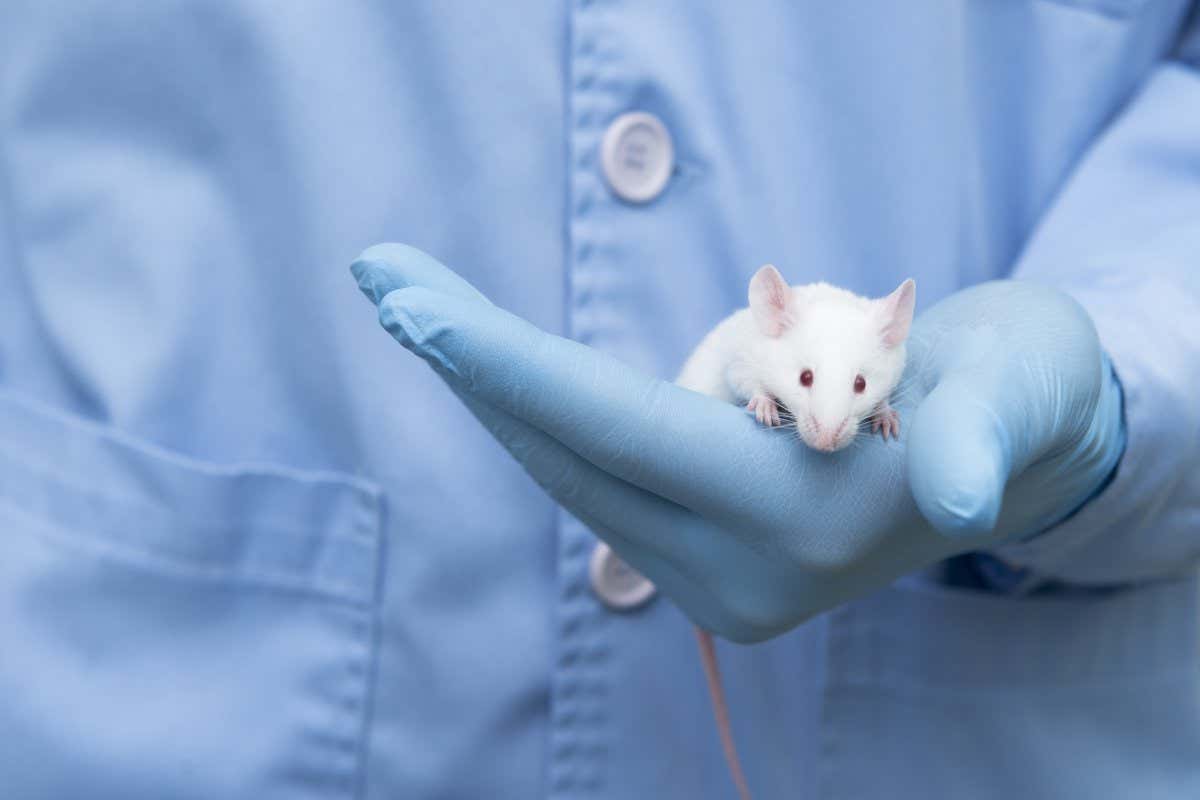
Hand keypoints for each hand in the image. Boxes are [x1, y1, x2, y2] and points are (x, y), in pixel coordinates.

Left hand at [350, 244, 1123, 641]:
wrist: (1017, 452)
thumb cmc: (1012, 389)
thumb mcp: (1013, 389)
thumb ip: (981, 438)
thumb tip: (961, 503)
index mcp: (809, 519)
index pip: (622, 430)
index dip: (510, 363)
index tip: (408, 303)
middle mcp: (746, 570)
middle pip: (573, 454)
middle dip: (473, 364)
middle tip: (383, 277)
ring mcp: (720, 583)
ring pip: (579, 470)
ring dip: (509, 390)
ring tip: (467, 310)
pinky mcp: (709, 570)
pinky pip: (604, 481)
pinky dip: (555, 418)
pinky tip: (514, 372)